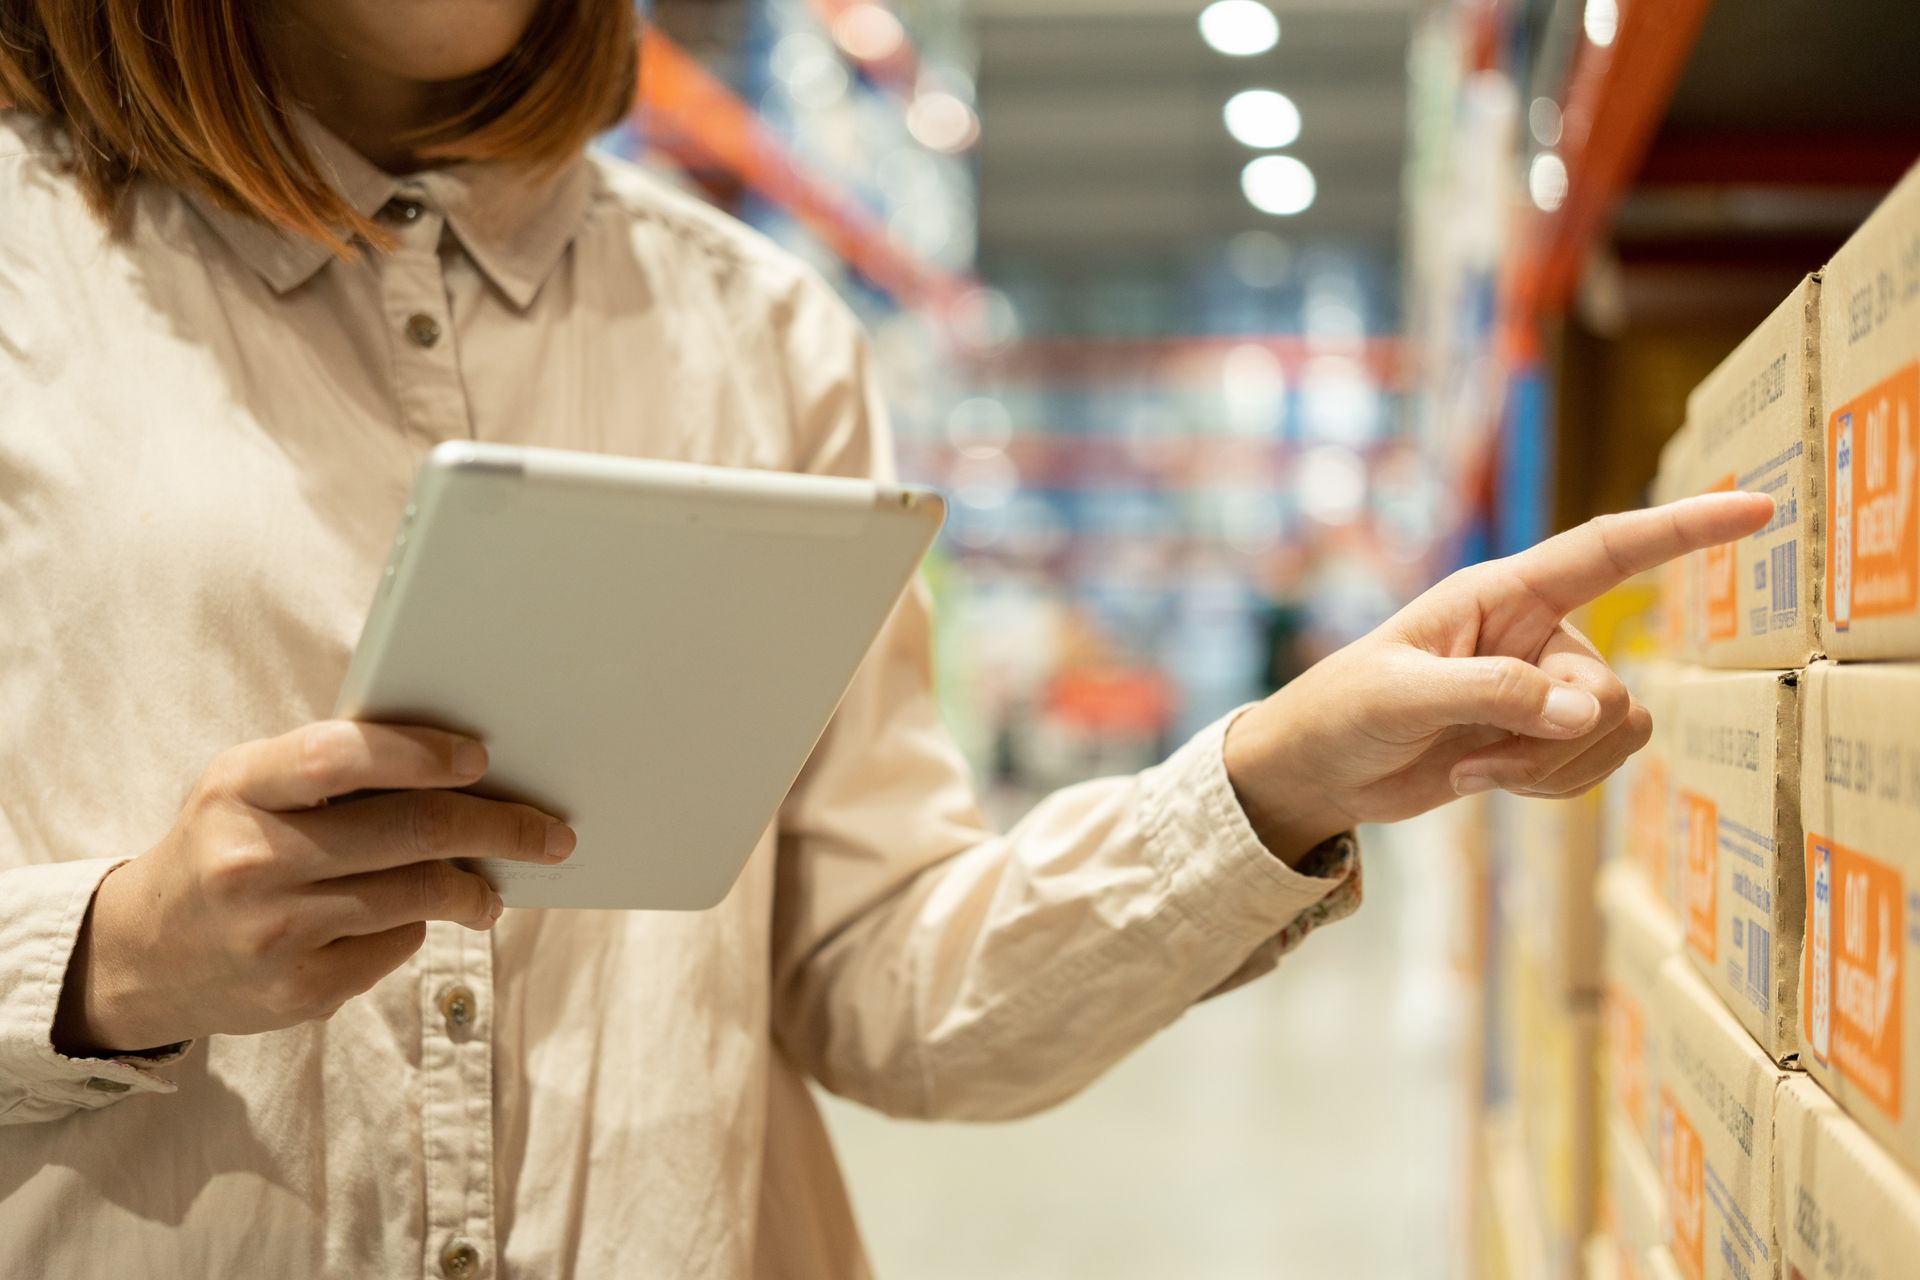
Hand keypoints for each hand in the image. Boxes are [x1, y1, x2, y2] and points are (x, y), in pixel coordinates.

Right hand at [53, 721, 575, 1055]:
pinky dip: (422, 926)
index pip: (340, 757)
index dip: (420, 755)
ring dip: (475, 888)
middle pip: (408, 832)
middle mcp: (251, 860)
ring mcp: (276, 932)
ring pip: (417, 895)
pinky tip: (422, 919)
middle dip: (498, 827)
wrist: (143, 955)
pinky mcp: (300, 990)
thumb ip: (332, 768)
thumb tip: (464, 763)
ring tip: (493, 886)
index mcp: (237, 788)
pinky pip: (397, 945)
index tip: (481, 758)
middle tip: (550, 833)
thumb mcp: (248, 789)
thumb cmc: (225, 845)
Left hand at [1224, 491, 1774, 864]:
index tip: (1758, 508)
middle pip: (1612, 686)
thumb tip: (1589, 711)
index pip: (1608, 550)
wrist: (1316, 772)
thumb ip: (1494, 696)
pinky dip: (1543, 788)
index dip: (1684, 528)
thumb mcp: (1403, 697)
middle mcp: (1534, 633)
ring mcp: (1542, 688)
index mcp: (1500, 594)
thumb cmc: (1340, 713)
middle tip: (1475, 756)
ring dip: (1547, 768)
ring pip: (1615, 732)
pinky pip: (1592, 767)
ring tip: (1469, 768)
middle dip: (1554, 739)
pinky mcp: (1538, 736)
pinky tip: (1478, 780)